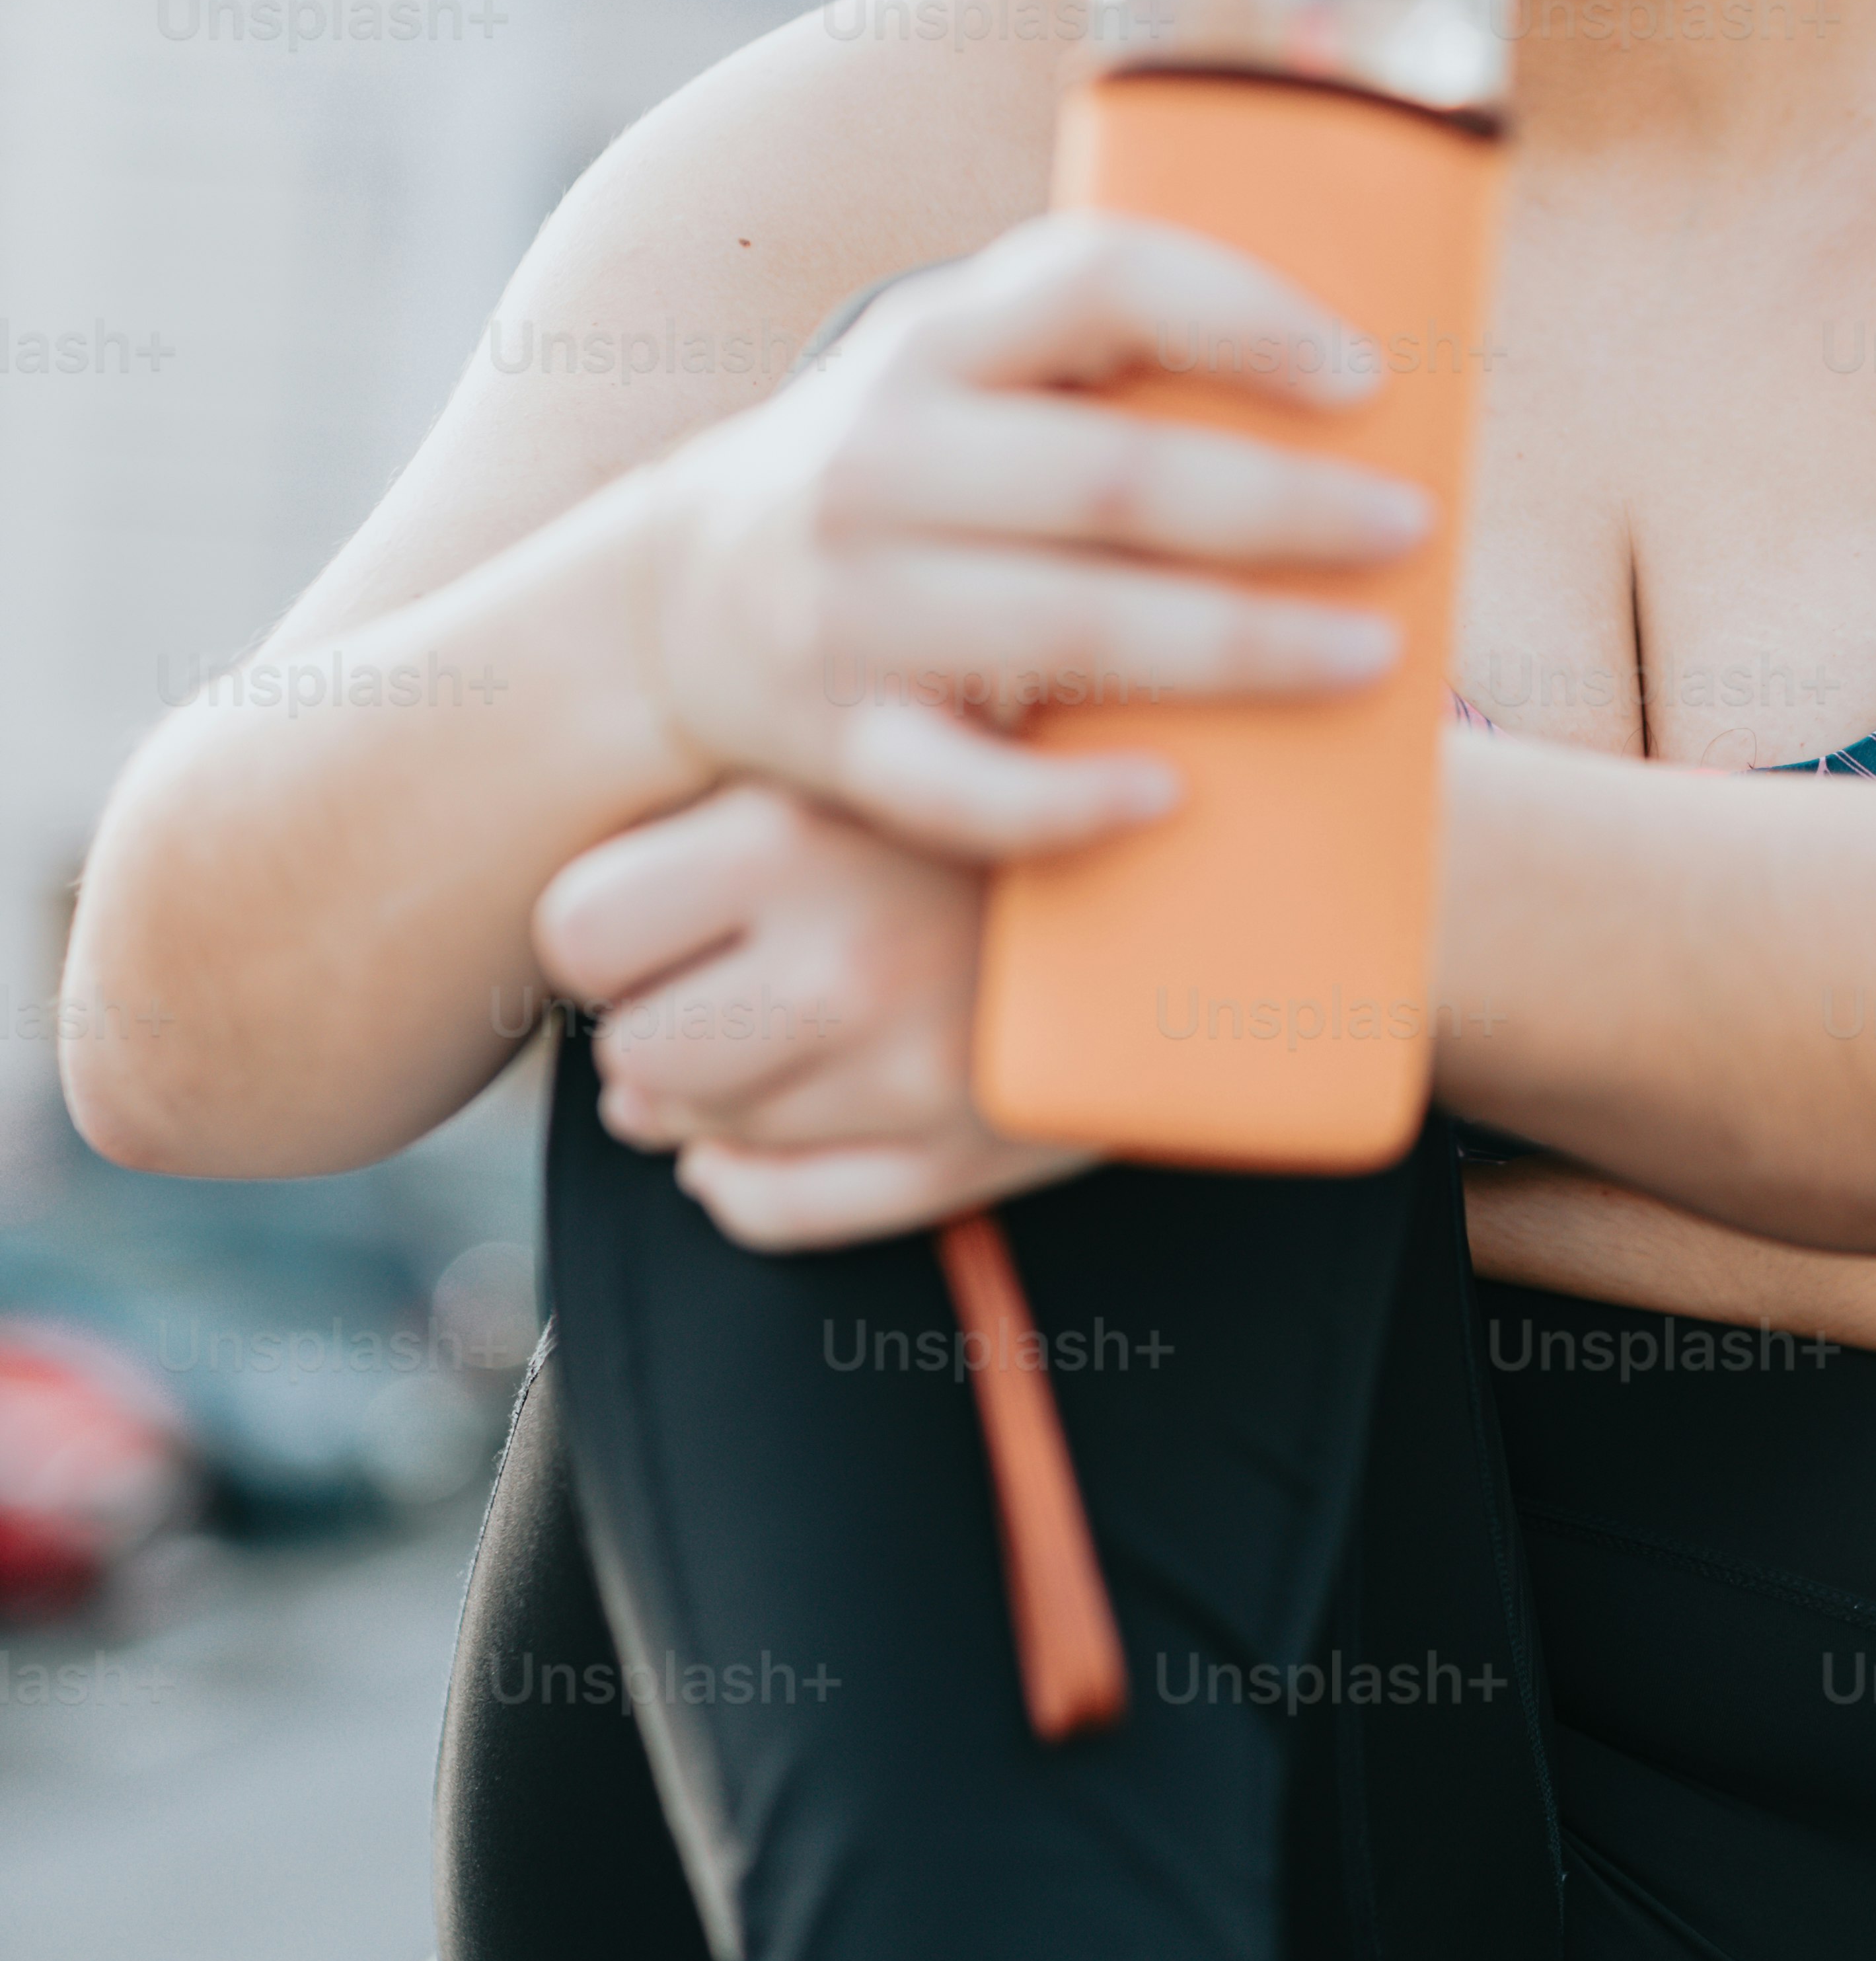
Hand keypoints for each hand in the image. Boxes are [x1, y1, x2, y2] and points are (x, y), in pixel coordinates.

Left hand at [534, 783, 1066, 1250]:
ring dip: (718, 1099)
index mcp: (792, 837)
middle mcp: (839, 964)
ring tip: (791, 1031)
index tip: (662, 917)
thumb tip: (593, 989)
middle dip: (658, 1031)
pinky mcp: (962, 1155)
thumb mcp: (854, 747)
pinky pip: (775, 1213)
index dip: (608, 937)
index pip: (580, 932)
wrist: (1210, 847)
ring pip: (702, 1135)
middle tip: (726, 985)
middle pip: (632, 1054)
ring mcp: (904, 1074)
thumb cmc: (1006, 776)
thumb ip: (716, 826)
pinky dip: (748, 1183)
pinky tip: (771, 1133)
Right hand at [641, 215, 1432, 861]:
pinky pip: (960, 787)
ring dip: (1235, 651)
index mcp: (928, 347)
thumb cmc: (895, 471)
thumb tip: (1339, 368)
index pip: (1096, 287)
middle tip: (1409, 531)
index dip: (1239, 318)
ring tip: (1370, 658)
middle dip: (1281, 511)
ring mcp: (852, 608)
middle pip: (1112, 482)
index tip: (1364, 376)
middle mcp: (880, 465)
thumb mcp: (954, 367)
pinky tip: (1170, 794)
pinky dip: (1065, 800)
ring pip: (1067, 632)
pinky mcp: (838, 738)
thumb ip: (1093, 343)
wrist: (673, 600)